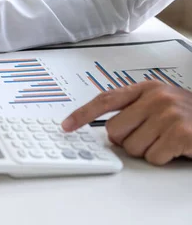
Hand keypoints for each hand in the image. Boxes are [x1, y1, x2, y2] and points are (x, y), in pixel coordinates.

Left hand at [62, 80, 191, 164]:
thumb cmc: (189, 116)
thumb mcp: (160, 104)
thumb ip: (133, 110)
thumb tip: (106, 130)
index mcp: (146, 88)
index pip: (105, 100)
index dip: (82, 114)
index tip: (66, 126)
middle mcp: (156, 97)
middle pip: (114, 130)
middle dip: (127, 140)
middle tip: (149, 137)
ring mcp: (168, 114)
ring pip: (132, 147)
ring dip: (147, 151)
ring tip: (165, 141)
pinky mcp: (180, 133)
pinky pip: (152, 157)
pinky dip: (162, 158)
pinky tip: (175, 149)